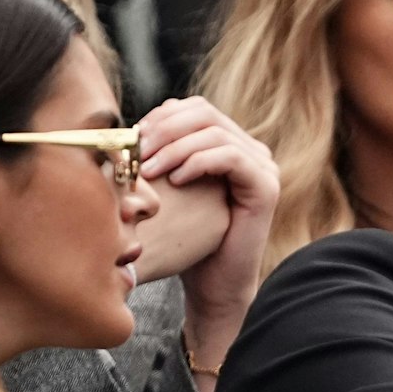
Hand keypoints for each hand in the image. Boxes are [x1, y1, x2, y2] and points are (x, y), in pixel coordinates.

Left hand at [136, 97, 279, 391]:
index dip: (160, 117)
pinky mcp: (266, 187)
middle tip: (136, 152)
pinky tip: (177, 180)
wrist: (212, 284)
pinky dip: (198, 162)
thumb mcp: (165, 190)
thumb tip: (126, 126)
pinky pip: (230, 157)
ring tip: (149, 170)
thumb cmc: (185, 241)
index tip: (132, 140)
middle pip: (204, 112)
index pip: (194, 107)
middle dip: (164, 129)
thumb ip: (157, 155)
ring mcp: (263, 166)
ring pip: (214, 132)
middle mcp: (251, 149)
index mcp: (229, 143)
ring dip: (174, 147)